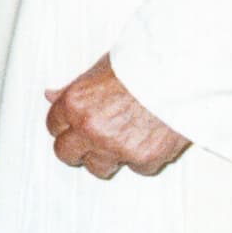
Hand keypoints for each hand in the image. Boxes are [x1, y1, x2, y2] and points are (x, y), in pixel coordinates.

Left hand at [43, 54, 190, 179]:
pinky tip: (149, 136)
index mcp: (76, 103)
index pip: (54, 127)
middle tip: (93, 138)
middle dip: (78, 148)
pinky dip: (141, 157)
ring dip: (107, 157)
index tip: (74, 126)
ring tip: (123, 137)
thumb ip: (74, 89)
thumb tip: (51, 95)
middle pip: (66, 154)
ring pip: (98, 167)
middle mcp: (91, 129)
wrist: (180, 72)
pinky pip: (135, 168)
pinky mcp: (144, 159)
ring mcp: (116, 147)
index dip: (66, 126)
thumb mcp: (100, 68)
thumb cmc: (143, 64)